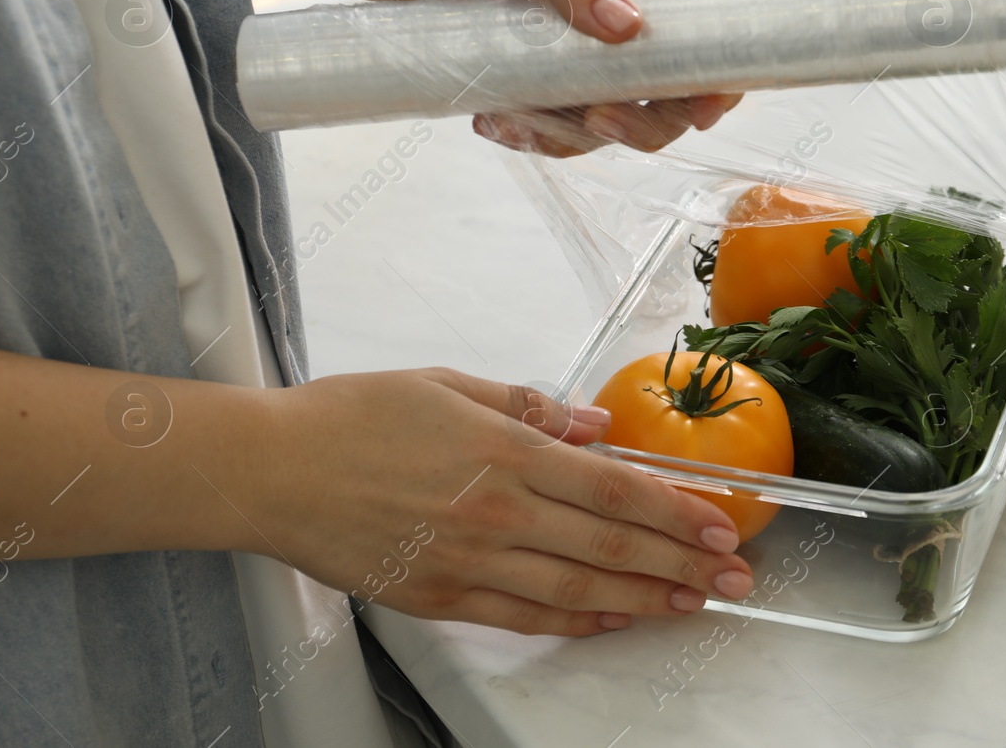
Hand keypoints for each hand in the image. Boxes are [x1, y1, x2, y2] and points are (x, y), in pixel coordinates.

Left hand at [200, 0, 740, 156]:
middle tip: (594, 119)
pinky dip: (531, 137)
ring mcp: (577, 61)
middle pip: (662, 98)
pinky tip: (492, 122)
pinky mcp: (539, 85)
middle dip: (637, 123)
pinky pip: (556, 131)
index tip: (705, 109)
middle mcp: (611, 25)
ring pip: (607, 124)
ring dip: (569, 136)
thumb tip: (628, 25)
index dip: (715, 78)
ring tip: (515, 118)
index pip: (701, 33)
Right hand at [252, 368, 755, 635]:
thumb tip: (594, 423)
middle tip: (735, 576)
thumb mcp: (448, 385)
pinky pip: (524, 616)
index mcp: (504, 452)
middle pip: (610, 542)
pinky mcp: (440, 597)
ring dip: (644, 596)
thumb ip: (528, 406)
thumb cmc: (352, 417)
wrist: (271, 471)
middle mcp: (497, 513)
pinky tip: (613, 617)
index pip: (613, 486)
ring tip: (693, 602)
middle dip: (682, 561)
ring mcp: (469, 562)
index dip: (675, 509)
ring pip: (578, 587)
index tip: (720, 523)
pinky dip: (576, 620)